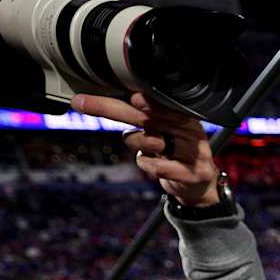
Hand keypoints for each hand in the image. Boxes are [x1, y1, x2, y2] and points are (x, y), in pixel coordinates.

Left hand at [69, 91, 219, 207]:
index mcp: (182, 115)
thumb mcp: (162, 130)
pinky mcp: (192, 173)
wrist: (199, 184)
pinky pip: (155, 166)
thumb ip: (142, 115)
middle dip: (109, 108)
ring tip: (151, 148)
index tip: (133, 95)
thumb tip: (108, 99)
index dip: (147, 100)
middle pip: (146, 117)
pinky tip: (154, 163)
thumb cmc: (176, 152)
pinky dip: (147, 164)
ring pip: (149, 142)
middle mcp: (189, 130)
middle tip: (81, 103)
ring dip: (138, 145)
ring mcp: (194, 152)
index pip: (159, 102)